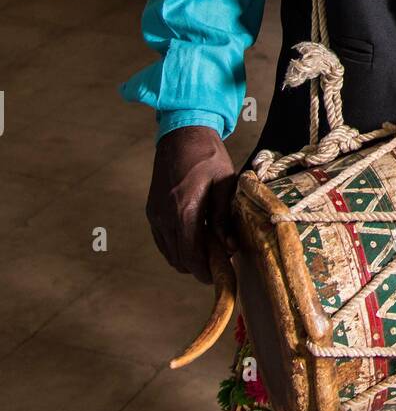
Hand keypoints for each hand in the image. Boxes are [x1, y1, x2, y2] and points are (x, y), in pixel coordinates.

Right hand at [146, 125, 238, 283]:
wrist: (181, 135)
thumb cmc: (209, 157)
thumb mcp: (225, 183)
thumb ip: (225, 218)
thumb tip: (229, 248)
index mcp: (185, 210)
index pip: (191, 256)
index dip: (205, 271)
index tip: (221, 275)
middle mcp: (164, 217)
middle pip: (179, 259)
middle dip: (199, 267)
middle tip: (219, 262)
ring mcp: (155, 215)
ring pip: (169, 253)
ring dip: (188, 258)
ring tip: (210, 250)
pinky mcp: (151, 211)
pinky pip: (162, 241)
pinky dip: (177, 247)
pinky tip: (195, 239)